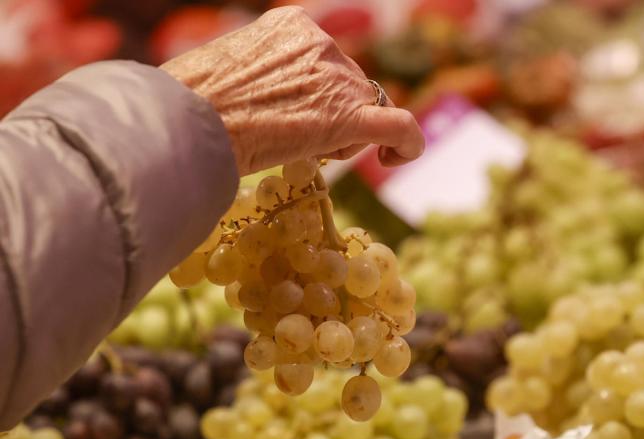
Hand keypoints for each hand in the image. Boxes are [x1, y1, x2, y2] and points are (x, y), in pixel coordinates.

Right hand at [160, 6, 424, 174]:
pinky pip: (400, 127)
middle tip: (287, 138)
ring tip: (297, 148)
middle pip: (348, 86)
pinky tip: (398, 158)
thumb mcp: (228, 67)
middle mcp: (322, 44)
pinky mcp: (351, 118)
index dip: (317, 93)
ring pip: (364, 109)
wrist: (187, 124)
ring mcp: (339, 79)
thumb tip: (263, 98)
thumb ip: (262, 74)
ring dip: (342, 135)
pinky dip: (408, 144)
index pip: (325, 62)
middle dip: (330, 115)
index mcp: (292, 26)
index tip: (296, 114)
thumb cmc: (191, 102)